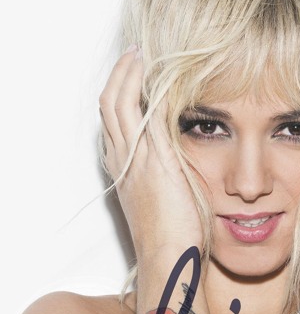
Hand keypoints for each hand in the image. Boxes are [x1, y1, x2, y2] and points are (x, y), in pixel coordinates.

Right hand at [99, 46, 202, 256]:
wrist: (169, 258)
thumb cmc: (171, 238)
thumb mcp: (161, 203)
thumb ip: (162, 178)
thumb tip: (175, 167)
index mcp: (125, 171)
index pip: (113, 124)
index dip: (119, 97)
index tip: (130, 79)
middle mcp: (125, 162)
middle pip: (109, 108)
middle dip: (119, 77)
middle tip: (133, 55)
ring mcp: (138, 161)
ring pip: (121, 106)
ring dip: (130, 77)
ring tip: (140, 55)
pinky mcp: (157, 163)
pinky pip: (148, 117)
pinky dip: (150, 93)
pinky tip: (159, 75)